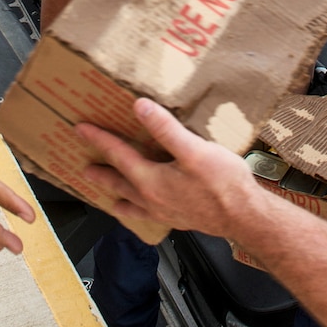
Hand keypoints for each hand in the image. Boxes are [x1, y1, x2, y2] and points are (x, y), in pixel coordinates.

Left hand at [77, 97, 254, 236]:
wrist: (244, 217)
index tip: (81, 129)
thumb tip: (140, 108)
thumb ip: (165, 129)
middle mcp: (151, 199)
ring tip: (106, 195)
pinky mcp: (176, 219)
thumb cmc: (223, 184)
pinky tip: (142, 210)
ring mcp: (162, 212)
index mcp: (151, 180)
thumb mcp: (194, 150)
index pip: (118, 155)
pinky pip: (146, 216)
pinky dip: (135, 211)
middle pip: (117, 182)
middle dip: (100, 172)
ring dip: (115, 195)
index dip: (99, 139)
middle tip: (84, 168)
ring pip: (129, 203)